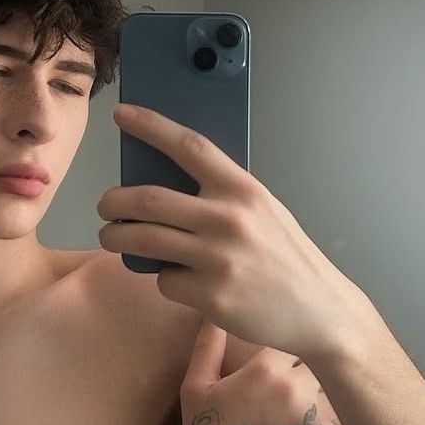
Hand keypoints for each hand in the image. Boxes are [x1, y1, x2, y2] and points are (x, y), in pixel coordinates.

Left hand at [98, 103, 377, 364]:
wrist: (319, 310)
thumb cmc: (286, 258)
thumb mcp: (264, 212)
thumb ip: (222, 197)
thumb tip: (166, 186)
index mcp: (243, 190)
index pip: (189, 146)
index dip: (151, 126)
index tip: (122, 114)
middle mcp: (228, 219)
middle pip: (148, 199)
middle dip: (113, 201)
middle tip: (105, 206)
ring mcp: (218, 259)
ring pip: (143, 240)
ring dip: (116, 237)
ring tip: (113, 237)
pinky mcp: (211, 295)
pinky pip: (165, 281)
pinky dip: (165, 280)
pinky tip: (185, 283)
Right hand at [177, 318, 349, 424]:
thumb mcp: (196, 386)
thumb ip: (208, 346)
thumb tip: (213, 313)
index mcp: (266, 367)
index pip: (298, 336)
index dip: (300, 340)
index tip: (300, 346)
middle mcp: (295, 386)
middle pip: (325, 360)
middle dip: (324, 364)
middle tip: (324, 369)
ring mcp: (312, 417)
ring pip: (341, 389)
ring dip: (340, 390)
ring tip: (349, 390)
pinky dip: (357, 424)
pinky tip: (362, 421)